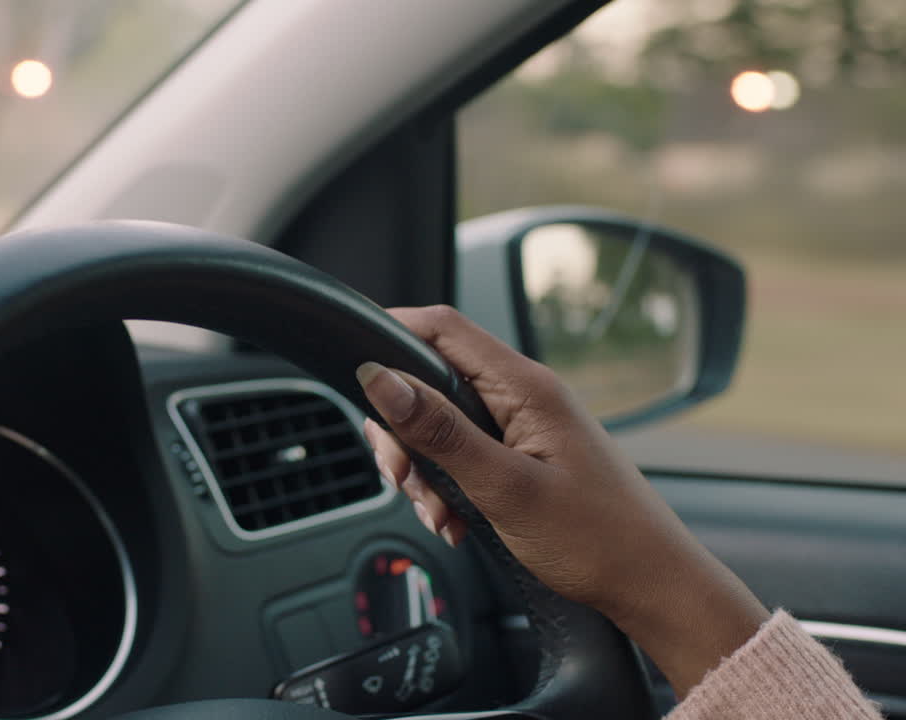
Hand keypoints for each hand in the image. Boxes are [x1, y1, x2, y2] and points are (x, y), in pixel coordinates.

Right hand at [357, 305, 767, 696]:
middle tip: (403, 475)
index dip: (390, 335)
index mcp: (524, 386)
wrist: (650, 586)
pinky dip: (444, 487)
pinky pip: (460, 454)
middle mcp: (522, 396)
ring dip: (422, 468)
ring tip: (439, 512)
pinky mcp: (519, 456)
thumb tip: (381, 380)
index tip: (354, 372)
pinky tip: (454, 521)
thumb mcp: (504, 486)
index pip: (441, 327)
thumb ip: (440, 431)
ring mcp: (521, 426)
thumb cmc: (598, 539)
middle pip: (429, 380)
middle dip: (401, 429)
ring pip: (438, 424)